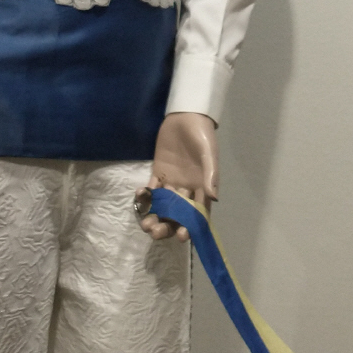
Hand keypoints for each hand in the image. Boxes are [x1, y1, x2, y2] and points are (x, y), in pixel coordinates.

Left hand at [136, 112, 217, 241]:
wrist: (186, 116)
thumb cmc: (202, 135)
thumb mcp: (209, 154)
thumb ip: (210, 175)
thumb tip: (213, 199)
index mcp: (203, 187)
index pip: (197, 213)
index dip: (190, 227)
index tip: (181, 237)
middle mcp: (187, 189)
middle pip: (177, 214)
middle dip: (167, 225)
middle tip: (155, 232)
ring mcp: (171, 181)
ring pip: (163, 205)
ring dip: (154, 216)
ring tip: (145, 223)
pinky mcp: (158, 172)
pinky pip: (151, 189)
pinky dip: (145, 196)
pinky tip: (139, 197)